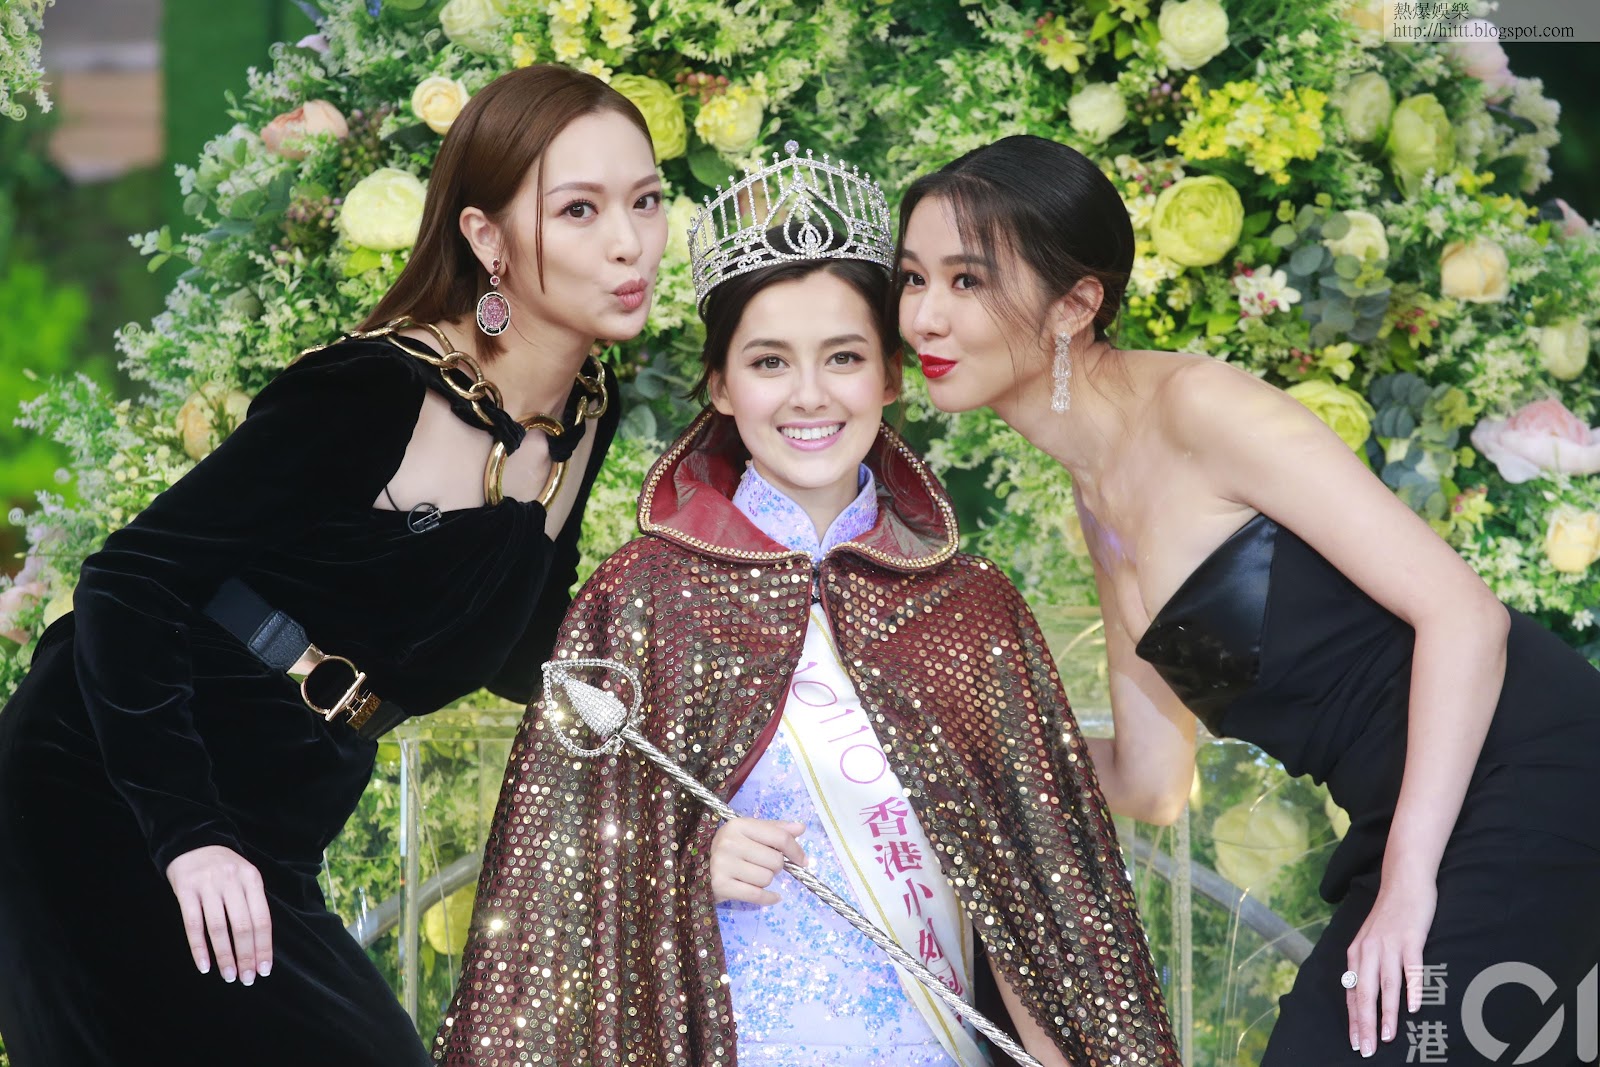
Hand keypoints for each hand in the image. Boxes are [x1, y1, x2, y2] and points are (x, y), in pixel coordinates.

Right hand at [166, 844, 273, 984]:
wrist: (194, 843)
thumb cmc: (225, 868)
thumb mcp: (245, 878)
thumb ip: (252, 904)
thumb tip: (259, 944)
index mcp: (252, 879)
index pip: (262, 919)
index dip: (264, 946)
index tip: (264, 970)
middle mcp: (232, 881)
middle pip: (242, 926)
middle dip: (246, 955)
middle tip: (246, 979)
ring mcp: (208, 885)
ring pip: (218, 928)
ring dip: (224, 956)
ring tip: (229, 976)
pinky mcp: (185, 890)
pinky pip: (192, 925)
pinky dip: (199, 948)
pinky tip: (204, 966)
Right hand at [708, 818, 806, 904]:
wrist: (697, 869)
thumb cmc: (729, 849)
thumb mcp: (750, 833)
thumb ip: (776, 829)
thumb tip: (801, 828)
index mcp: (738, 825)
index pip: (779, 837)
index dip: (795, 850)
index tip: (802, 860)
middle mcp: (729, 842)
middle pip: (775, 860)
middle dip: (775, 866)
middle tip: (763, 865)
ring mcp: (723, 865)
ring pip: (766, 879)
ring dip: (765, 881)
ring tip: (752, 876)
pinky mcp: (721, 886)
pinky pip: (757, 895)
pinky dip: (768, 898)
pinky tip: (772, 896)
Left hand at [1346, 880, 1435, 1056]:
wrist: (1403, 881)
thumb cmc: (1389, 916)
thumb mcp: (1370, 941)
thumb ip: (1368, 966)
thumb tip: (1367, 997)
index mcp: (1357, 953)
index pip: (1351, 992)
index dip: (1353, 1020)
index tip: (1356, 1043)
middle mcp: (1368, 950)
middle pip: (1364, 993)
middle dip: (1365, 1024)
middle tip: (1367, 1049)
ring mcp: (1390, 944)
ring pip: (1386, 984)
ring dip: (1387, 1012)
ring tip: (1388, 1036)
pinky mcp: (1411, 938)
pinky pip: (1411, 967)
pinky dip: (1412, 988)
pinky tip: (1413, 1007)